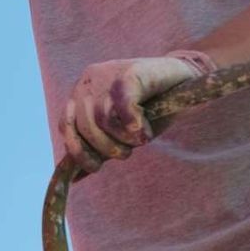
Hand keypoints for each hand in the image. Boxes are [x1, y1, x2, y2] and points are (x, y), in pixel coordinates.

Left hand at [59, 54, 211, 164]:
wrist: (184, 79)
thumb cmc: (151, 108)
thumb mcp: (118, 132)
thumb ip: (97, 148)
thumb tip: (74, 177)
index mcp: (81, 93)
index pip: (65, 126)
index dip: (78, 151)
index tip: (97, 166)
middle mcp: (89, 81)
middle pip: (85, 126)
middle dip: (106, 148)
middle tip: (127, 152)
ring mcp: (108, 74)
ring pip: (104, 119)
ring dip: (124, 139)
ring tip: (140, 138)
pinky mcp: (131, 72)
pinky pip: (124, 106)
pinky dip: (134, 125)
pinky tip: (144, 130)